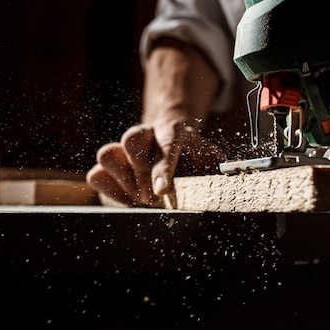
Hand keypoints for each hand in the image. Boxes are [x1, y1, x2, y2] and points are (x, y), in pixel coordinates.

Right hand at [86, 119, 224, 206]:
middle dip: (141, 173)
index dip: (162, 167)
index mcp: (171, 131)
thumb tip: (234, 178)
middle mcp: (144, 134)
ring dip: (122, 180)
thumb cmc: (191, 154)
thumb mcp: (208, 157)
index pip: (166, 143)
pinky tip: (127, 199)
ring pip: (107, 153)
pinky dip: (109, 189)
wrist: (169, 140)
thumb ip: (219, 166)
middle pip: (131, 139)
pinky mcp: (109, 165)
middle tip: (153, 197)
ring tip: (140, 197)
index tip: (162, 191)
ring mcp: (123, 148)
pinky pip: (96, 174)